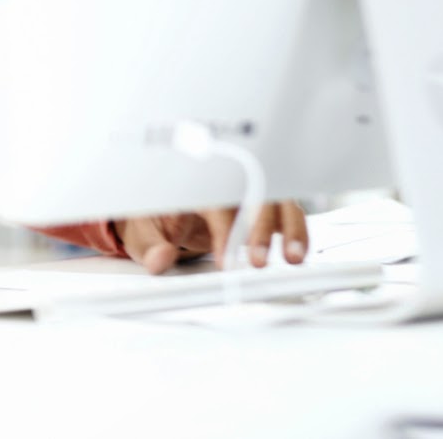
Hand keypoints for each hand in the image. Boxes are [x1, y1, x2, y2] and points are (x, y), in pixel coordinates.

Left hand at [115, 201, 307, 273]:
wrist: (161, 207)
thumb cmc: (154, 215)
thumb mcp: (143, 230)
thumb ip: (149, 246)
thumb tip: (159, 260)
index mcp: (193, 182)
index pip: (214, 201)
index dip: (223, 230)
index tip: (225, 260)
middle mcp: (224, 182)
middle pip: (251, 193)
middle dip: (261, 226)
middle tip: (259, 261)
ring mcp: (245, 190)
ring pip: (276, 199)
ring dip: (289, 227)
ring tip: (293, 257)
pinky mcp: (262, 205)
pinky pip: (285, 211)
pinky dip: (296, 229)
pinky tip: (299, 251)